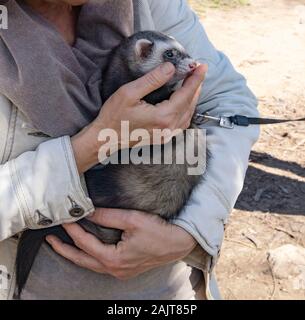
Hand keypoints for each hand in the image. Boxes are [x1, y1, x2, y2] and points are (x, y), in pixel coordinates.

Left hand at [46, 209, 196, 279]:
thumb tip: (89, 212)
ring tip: (65, 245)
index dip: (73, 231)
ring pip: (92, 265)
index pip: (86, 244)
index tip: (65, 219)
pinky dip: (90, 257)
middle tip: (51, 240)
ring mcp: (121, 271)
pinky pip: (102, 265)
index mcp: (115, 259)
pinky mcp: (127, 268)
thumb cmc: (159, 231)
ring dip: (77, 254)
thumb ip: (108, 216)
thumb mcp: (132, 219)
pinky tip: (88, 249)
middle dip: (65, 250)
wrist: (179, 243)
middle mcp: (115, 269)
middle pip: (83, 260)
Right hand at [71, 63, 206, 172]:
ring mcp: (167, 135)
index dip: (195, 79)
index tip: (202, 66)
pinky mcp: (163, 138)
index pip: (185, 94)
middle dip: (196, 86)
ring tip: (194, 84)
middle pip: (190, 104)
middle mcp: (169, 128)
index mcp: (163, 117)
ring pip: (188, 115)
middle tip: (199, 71)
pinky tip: (184, 103)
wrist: (105, 139)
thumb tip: (170, 68)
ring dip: (193, 99)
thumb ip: (152, 80)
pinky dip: (187, 111)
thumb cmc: (114, 117)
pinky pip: (182, 123)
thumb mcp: (129, 93)